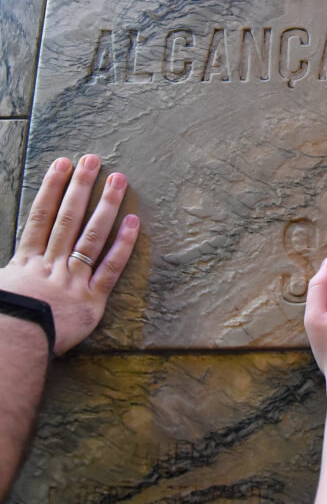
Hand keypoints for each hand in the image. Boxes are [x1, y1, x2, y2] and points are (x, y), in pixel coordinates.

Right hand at [0, 155, 139, 354]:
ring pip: (91, 235)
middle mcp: (51, 264)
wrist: (12, 346)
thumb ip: (9, 271)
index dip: (51, 187)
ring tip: (118, 180)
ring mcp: (74, 279)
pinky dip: (123, 245)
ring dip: (105, 205)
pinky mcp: (92, 299)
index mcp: (26, 262)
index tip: (62, 164)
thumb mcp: (0, 288)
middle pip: (67, 218)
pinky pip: (111, 267)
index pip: (40, 216)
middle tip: (94, 160)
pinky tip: (134, 223)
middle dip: (81, 187)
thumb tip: (10, 265)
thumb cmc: (2, 321)